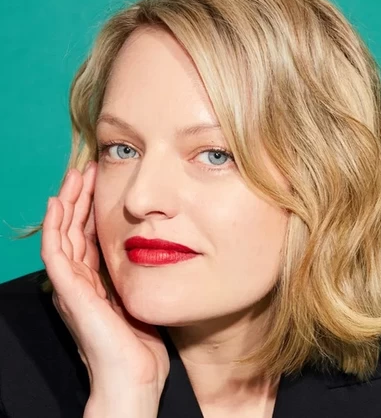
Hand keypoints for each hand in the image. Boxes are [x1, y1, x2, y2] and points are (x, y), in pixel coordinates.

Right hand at [40, 161, 169, 412]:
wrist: (135, 378)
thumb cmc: (143, 342)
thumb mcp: (144, 297)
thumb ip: (143, 274)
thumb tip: (158, 251)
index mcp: (98, 280)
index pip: (90, 235)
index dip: (94, 207)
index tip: (104, 181)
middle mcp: (82, 280)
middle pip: (75, 230)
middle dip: (81, 198)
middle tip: (87, 169)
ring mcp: (73, 287)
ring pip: (63, 235)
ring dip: (67, 204)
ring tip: (75, 176)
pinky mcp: (71, 294)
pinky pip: (56, 254)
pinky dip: (55, 228)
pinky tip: (59, 204)